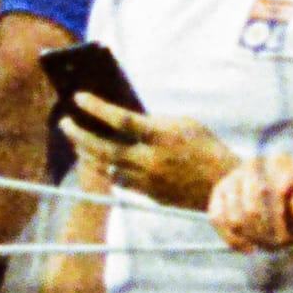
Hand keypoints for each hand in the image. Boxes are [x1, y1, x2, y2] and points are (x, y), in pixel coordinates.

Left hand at [59, 93, 230, 210]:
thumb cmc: (208, 148)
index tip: (78, 97)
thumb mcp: (184, 124)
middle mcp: (150, 160)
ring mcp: (148, 181)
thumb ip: (153, 122)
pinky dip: (107, 170)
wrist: (227, 186)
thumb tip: (123, 119)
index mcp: (161, 137)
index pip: (120, 120)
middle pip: (103, 148)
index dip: (96, 108)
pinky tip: (99, 161)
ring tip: (76, 142)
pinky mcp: (150, 195)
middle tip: (65, 123)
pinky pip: (120, 181)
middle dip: (79, 135)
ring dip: (87, 154)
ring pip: (106, 168)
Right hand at [205, 156, 292, 254]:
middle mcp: (252, 166)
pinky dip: (232, 238)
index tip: (287, 240)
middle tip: (279, 246)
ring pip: (233, 217)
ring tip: (268, 246)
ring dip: (252, 238)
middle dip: (265, 233)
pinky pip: (217, 219)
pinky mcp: (219, 194)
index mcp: (280, 163)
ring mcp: (233, 179)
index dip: (278, 221)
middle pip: (251, 209)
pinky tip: (248, 248)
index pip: (270, 194)